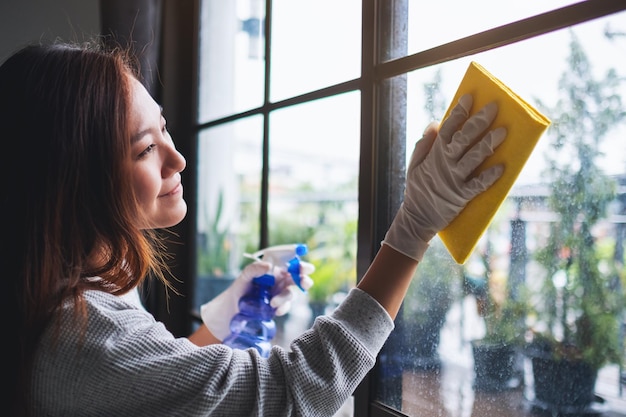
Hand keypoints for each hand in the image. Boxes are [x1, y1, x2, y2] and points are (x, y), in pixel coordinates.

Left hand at [200, 261, 313, 340]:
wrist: (230, 313)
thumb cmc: (237, 291)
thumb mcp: (243, 278)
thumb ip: (253, 269)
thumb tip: (268, 266)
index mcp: (272, 270)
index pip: (288, 263)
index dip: (299, 263)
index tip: (306, 267)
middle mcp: (278, 280)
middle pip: (295, 277)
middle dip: (303, 279)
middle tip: (305, 282)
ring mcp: (278, 294)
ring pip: (290, 293)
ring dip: (286, 297)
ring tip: (273, 303)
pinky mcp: (277, 307)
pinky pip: (285, 306)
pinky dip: (283, 308)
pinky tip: (276, 311)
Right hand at [382, 94, 505, 260]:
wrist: (416, 219)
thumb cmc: (418, 189)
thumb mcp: (414, 165)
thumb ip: (424, 144)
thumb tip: (435, 123)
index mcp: (434, 154)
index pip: (448, 128)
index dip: (458, 112)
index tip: (469, 97)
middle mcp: (445, 164)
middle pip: (464, 138)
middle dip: (479, 121)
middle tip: (494, 107)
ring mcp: (454, 179)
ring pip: (474, 158)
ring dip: (488, 144)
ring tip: (503, 131)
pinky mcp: (461, 196)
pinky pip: (478, 185)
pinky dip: (489, 177)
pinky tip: (502, 168)